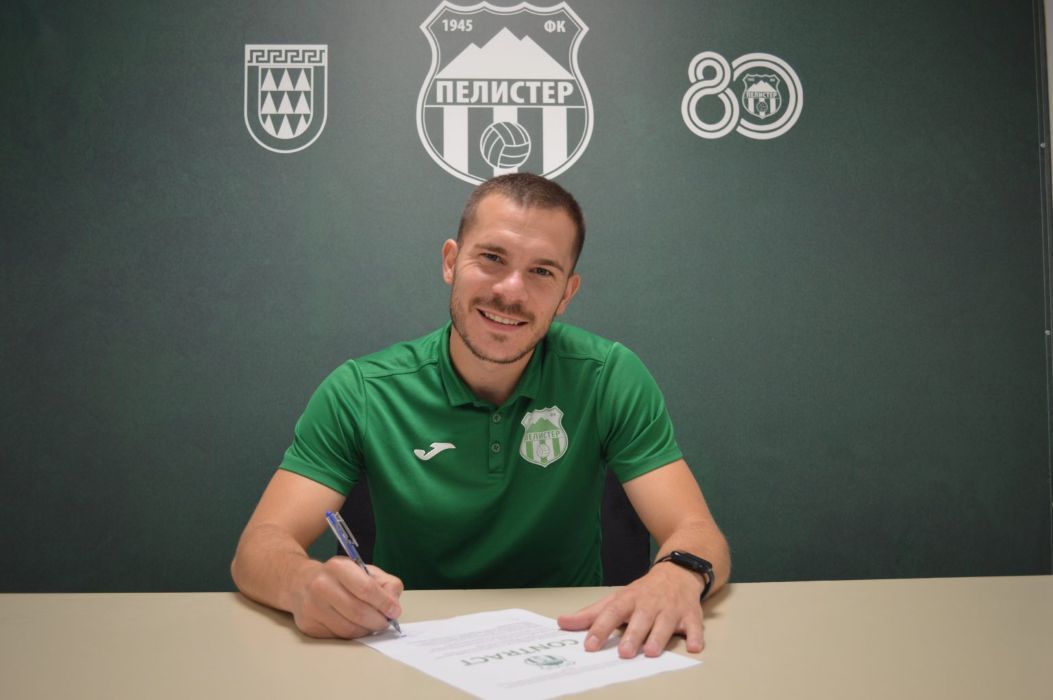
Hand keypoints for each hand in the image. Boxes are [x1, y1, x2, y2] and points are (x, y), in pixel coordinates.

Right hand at [289, 556, 402, 637]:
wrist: (300, 582)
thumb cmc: (338, 577)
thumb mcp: (363, 570)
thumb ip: (385, 583)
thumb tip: (394, 605)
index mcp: (338, 567)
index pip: (366, 588)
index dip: (384, 603)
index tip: (394, 611)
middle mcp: (321, 585)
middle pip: (358, 612)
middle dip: (378, 621)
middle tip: (385, 622)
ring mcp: (312, 607)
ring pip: (348, 629)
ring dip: (366, 630)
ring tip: (372, 624)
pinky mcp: (308, 625)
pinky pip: (338, 636)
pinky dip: (352, 634)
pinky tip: (355, 626)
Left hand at [557, 564, 703, 657]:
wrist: (678, 571)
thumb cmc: (643, 592)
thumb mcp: (616, 598)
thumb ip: (591, 614)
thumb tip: (562, 622)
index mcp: (629, 600)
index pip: (612, 613)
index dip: (600, 629)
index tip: (590, 645)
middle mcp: (650, 603)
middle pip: (640, 619)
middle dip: (632, 635)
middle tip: (623, 652)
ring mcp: (671, 609)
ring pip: (665, 623)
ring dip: (659, 637)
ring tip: (651, 651)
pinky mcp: (691, 614)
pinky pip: (695, 625)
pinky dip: (696, 636)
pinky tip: (694, 646)